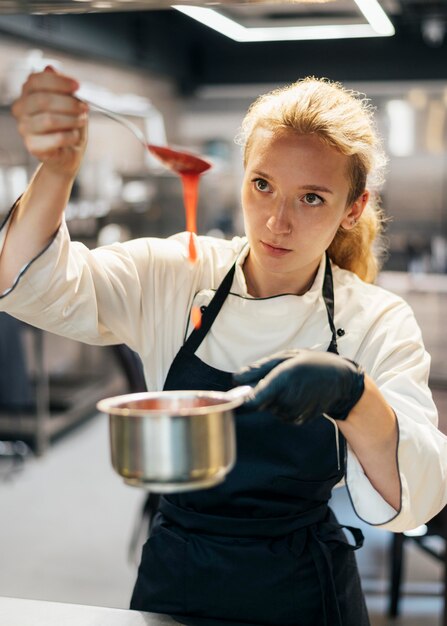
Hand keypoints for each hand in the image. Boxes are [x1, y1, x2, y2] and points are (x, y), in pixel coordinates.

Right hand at [11, 66, 87, 177]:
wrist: (69, 153)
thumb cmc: (68, 126)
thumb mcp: (69, 103)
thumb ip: (61, 87)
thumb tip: (50, 68)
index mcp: (28, 94)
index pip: (36, 80)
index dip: (58, 81)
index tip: (78, 86)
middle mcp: (21, 109)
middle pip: (43, 100)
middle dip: (69, 103)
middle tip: (85, 108)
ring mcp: (25, 128)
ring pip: (49, 120)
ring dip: (72, 120)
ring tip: (82, 121)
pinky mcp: (33, 146)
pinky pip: (56, 138)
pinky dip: (71, 136)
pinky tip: (75, 136)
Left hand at [233, 349, 364, 423]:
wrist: (341, 382)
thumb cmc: (312, 364)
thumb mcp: (287, 357)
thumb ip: (259, 368)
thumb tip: (236, 379)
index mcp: (283, 380)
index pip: (254, 399)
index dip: (240, 402)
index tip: (232, 401)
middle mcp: (287, 399)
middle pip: (259, 402)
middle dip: (260, 392)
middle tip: (276, 379)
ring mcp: (293, 413)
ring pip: (269, 408)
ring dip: (273, 399)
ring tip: (292, 385)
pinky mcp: (297, 421)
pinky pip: (280, 414)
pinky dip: (283, 406)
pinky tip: (297, 395)